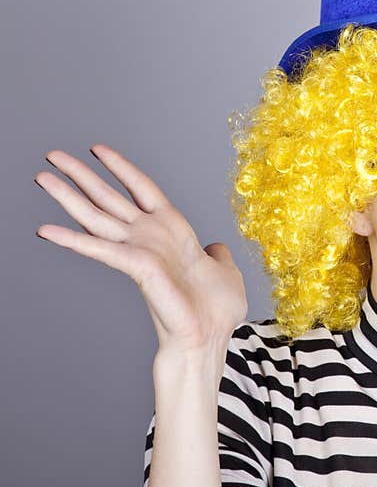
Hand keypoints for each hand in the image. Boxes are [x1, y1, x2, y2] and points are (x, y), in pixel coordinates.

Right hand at [35, 144, 247, 360]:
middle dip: (80, 176)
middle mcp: (151, 237)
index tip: (98, 149)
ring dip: (68, 196)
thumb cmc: (217, 311)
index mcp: (173, 231)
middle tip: (52, 156)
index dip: (121, 168)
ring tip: (41, 177)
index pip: (142, 188)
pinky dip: (73, 239)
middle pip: (109, 197)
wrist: (210, 336)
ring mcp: (140, 251)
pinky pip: (100, 248)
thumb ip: (218, 254)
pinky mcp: (136, 267)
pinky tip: (46, 229)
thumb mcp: (225, 271)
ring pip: (97, 216)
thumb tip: (215, 246)